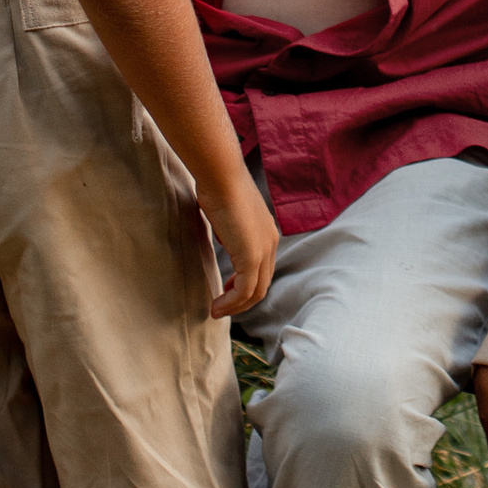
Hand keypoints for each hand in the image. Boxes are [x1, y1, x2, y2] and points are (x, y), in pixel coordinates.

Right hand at [200, 171, 279, 318]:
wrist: (221, 175)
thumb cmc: (219, 186)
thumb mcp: (228, 212)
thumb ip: (231, 228)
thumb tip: (225, 237)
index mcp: (267, 232)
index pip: (262, 268)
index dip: (246, 284)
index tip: (227, 290)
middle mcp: (271, 242)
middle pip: (262, 283)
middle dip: (242, 300)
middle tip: (221, 308)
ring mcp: (263, 250)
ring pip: (256, 291)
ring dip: (236, 306)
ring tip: (217, 312)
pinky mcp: (252, 256)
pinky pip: (245, 290)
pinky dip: (232, 302)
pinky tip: (217, 305)